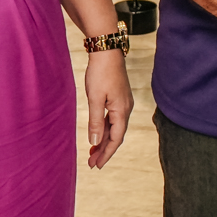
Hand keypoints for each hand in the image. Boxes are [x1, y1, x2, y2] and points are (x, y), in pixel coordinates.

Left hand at [83, 49, 132, 167]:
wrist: (107, 51)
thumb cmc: (101, 73)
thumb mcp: (95, 98)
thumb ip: (95, 121)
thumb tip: (95, 142)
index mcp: (122, 111)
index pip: (116, 139)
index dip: (106, 153)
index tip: (97, 165)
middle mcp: (125, 109)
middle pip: (116, 135)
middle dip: (104, 150)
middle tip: (91, 163)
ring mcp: (123, 103)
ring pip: (114, 127)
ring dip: (103, 140)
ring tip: (92, 152)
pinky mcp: (118, 97)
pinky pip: (112, 119)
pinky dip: (104, 128)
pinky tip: (97, 133)